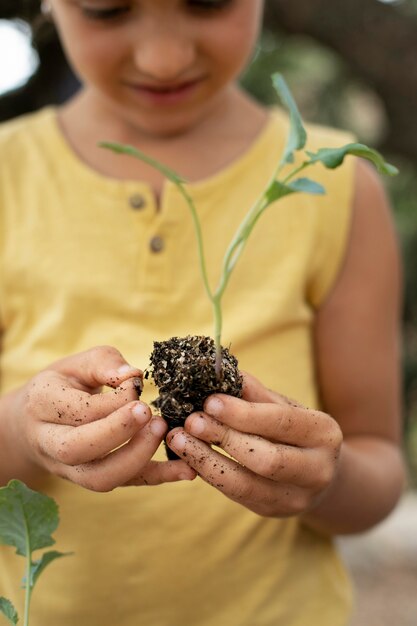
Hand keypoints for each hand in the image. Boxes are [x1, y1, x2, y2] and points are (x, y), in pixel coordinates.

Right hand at [8, 346, 195, 490]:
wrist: (34, 422)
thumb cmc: (64, 385)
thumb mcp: (77, 363)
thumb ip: (105, 364)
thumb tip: (133, 375)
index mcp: (42, 404)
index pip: (77, 410)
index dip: (112, 402)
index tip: (137, 386)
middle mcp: (49, 442)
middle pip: (77, 448)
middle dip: (118, 432)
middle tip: (150, 414)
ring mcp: (69, 468)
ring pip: (98, 477)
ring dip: (137, 458)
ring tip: (166, 432)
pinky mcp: (94, 478)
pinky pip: (125, 484)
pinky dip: (158, 478)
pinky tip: (187, 469)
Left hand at [166, 372, 341, 516]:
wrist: (317, 472)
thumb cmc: (294, 429)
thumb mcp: (284, 406)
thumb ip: (255, 393)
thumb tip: (220, 371)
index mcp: (324, 434)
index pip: (281, 422)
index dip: (243, 413)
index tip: (210, 401)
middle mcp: (317, 470)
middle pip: (266, 458)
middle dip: (224, 438)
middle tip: (191, 421)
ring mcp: (296, 497)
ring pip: (245, 484)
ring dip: (206, 460)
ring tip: (179, 439)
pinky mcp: (273, 511)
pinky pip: (235, 494)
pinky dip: (209, 473)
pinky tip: (188, 455)